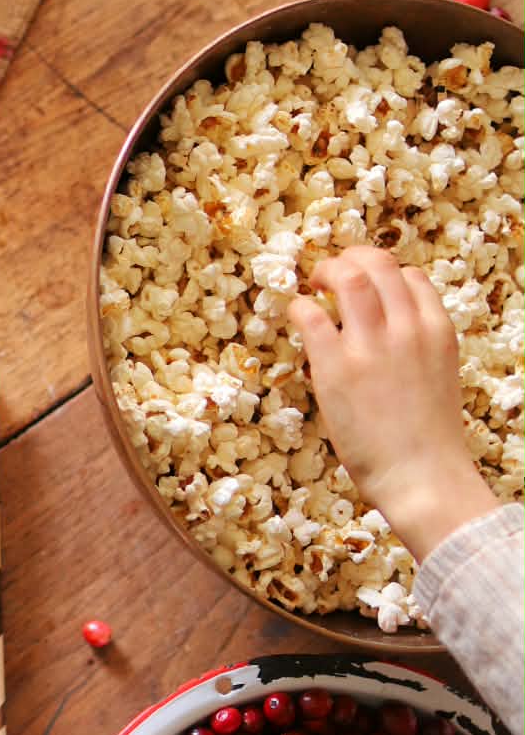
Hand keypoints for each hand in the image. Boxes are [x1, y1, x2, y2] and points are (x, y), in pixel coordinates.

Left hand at [288, 247, 496, 560]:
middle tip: (332, 274)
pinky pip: (311, 315)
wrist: (420, 476)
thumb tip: (383, 337)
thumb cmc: (427, 441)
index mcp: (437, 331)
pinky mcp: (335, 365)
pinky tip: (298, 316)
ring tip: (314, 284)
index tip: (368, 287)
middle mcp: (407, 328)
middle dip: (352, 259)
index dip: (386, 276)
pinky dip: (301, 308)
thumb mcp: (437, 379)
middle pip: (379, 263)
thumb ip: (416, 349)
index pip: (412, 278)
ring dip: (326, 271)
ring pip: (348, 276)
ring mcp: (371, 344)